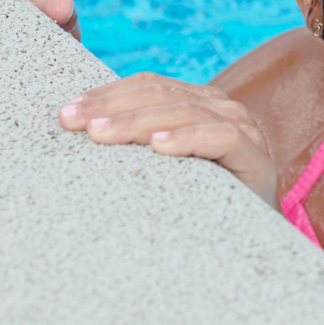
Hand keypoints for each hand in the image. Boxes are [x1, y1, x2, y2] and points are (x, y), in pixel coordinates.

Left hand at [58, 73, 277, 206]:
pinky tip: (158, 146)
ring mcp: (242, 129)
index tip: (68, 112)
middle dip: (113, 107)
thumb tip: (79, 132)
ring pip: (186, 111)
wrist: (254, 239)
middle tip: (75, 124)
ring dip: (139, 121)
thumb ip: (137, 143)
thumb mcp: (164, 167)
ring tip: (103, 134)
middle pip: (162, 95)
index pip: (149, 86)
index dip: (107, 94)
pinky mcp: (255, 157)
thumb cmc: (200, 203)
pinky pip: (221, 137)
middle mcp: (221, 108)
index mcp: (198, 102)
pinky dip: (188, 137)